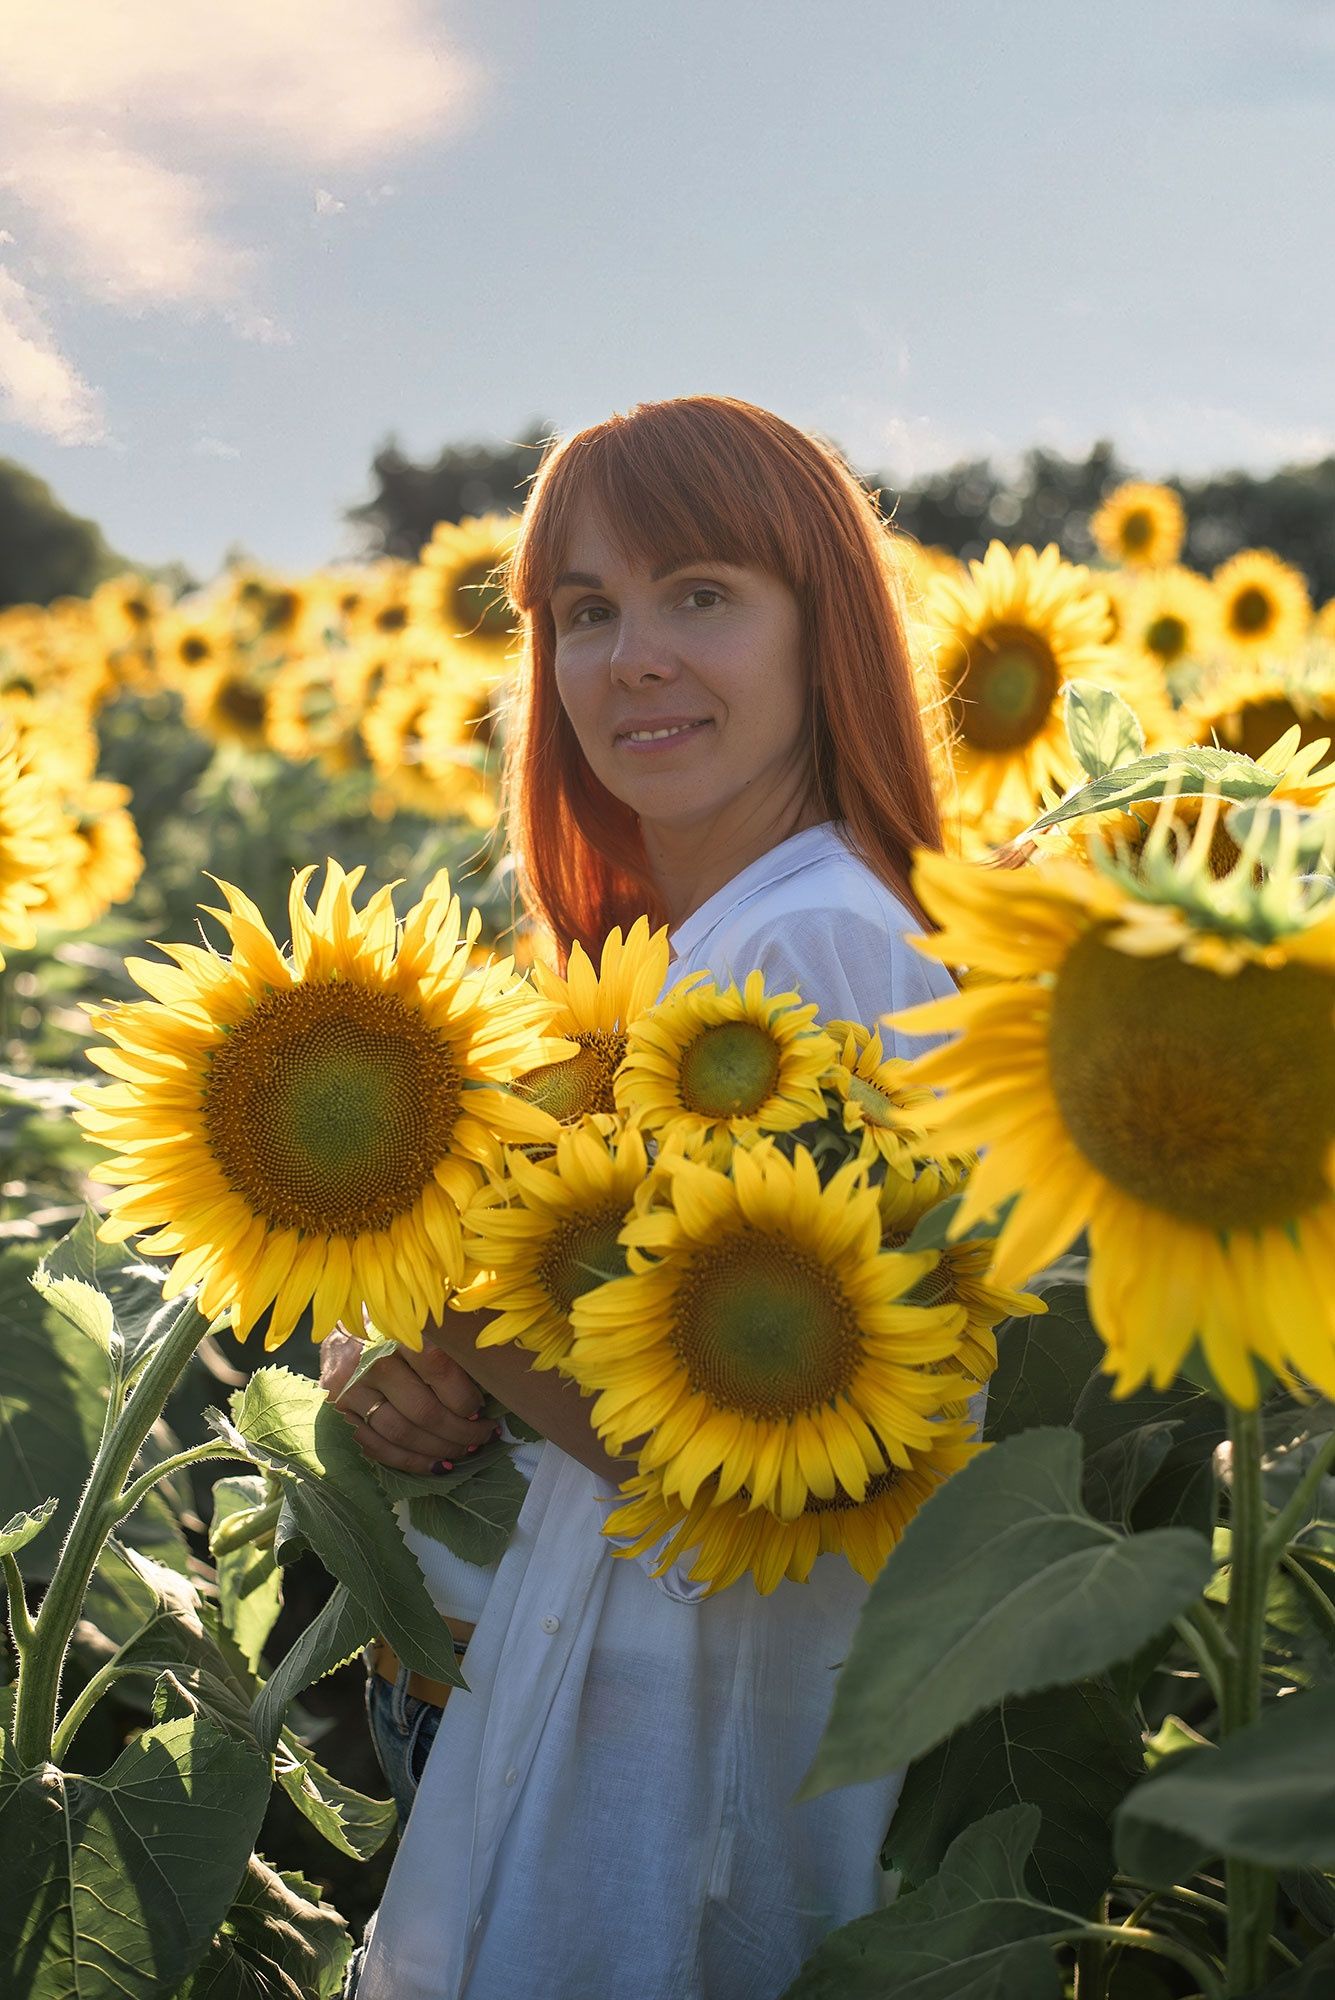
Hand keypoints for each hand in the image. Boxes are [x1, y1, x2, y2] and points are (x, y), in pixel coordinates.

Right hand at [319, 1326, 493, 1474]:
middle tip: (482, 1435)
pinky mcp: (339, 1416)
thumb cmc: (395, 1333)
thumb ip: (449, 1353)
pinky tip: (437, 1464)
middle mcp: (370, 1363)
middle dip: (460, 1431)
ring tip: (464, 1451)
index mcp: (396, 1334)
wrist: (342, 1337)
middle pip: (423, 1410)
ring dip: (439, 1450)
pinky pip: (378, 1449)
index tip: (482, 1409)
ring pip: (402, 1434)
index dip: (465, 1397)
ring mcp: (350, 1392)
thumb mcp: (422, 1329)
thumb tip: (488, 1389)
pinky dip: (412, 1462)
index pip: (439, 1370)